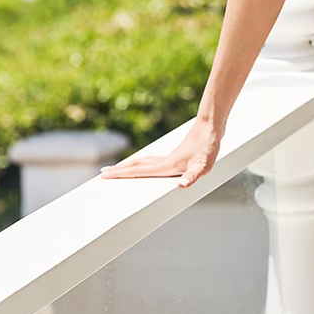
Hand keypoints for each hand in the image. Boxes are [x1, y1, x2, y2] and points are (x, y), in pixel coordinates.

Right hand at [99, 117, 222, 189]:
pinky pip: (152, 162)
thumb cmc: (208, 148)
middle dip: (119, 170)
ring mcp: (168, 157)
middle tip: (103, 173)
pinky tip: (147, 165)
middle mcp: (163, 162)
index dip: (120, 174)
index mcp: (166, 167)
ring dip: (129, 166)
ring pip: (142, 162)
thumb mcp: (203, 166)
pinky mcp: (175, 155)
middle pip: (135, 165)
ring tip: (118, 169)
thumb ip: (192, 176)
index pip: (137, 172)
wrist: (210, 127)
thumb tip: (182, 185)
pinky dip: (142, 164)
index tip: (104, 176)